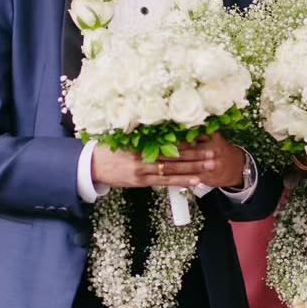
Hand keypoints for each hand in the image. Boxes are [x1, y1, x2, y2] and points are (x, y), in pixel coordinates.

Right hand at [90, 138, 242, 189]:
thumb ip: (144, 133)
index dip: (188, 140)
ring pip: (173, 170)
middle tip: (214, 153)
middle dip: (196, 155)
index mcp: (142, 142)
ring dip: (193, 169)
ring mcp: (144, 171)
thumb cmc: (110, 148)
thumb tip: (164, 124)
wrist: (92, 165)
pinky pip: (165, 182)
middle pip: (175, 156)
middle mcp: (145, 156)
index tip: (204, 137)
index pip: (170, 141)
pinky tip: (194, 181)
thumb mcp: (126, 136)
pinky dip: (181, 182)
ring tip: (210, 167)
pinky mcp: (142, 182)